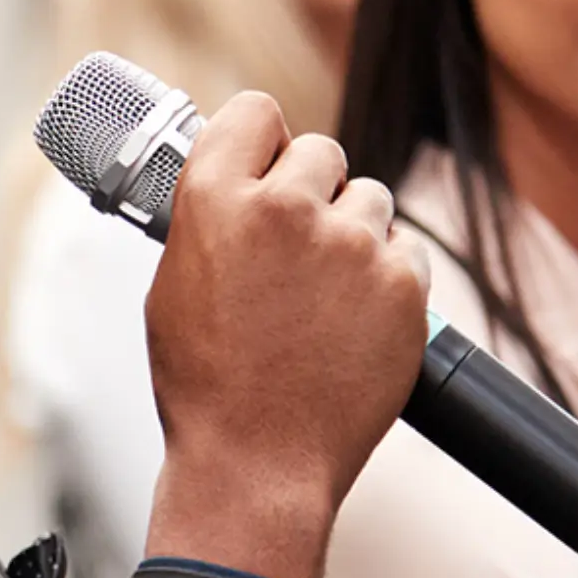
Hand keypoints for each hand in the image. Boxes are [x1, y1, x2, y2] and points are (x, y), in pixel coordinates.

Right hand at [141, 96, 427, 577]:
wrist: (258, 466)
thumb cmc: (206, 387)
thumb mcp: (173, 287)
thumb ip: (209, 218)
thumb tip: (236, 181)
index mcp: (214, 200)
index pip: (256, 111)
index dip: (262, 138)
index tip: (265, 161)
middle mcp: (284, 208)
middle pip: (320, 151)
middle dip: (312, 190)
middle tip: (296, 247)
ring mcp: (350, 244)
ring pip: (370, 198)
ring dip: (353, 233)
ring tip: (323, 296)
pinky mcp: (402, 283)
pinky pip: (404, 250)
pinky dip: (386, 279)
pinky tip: (353, 321)